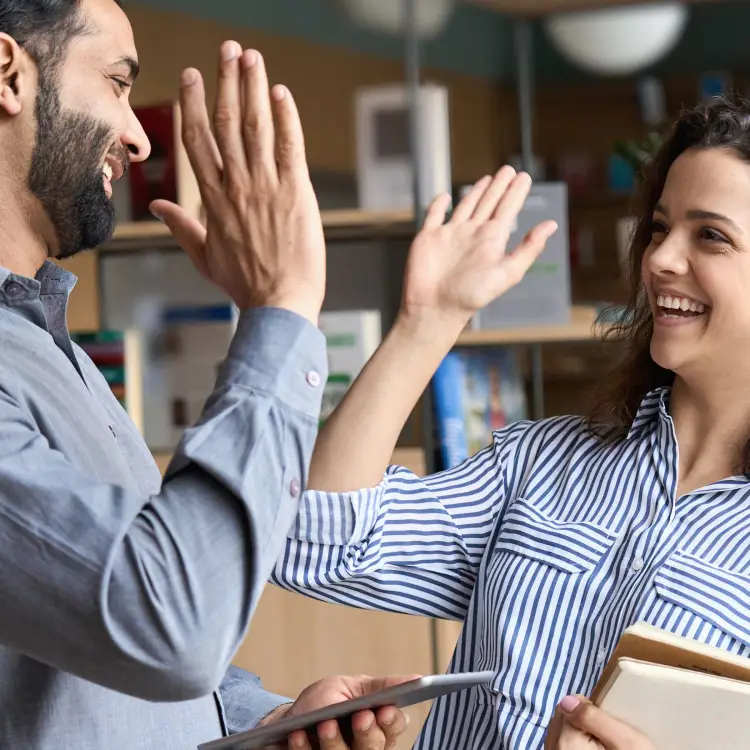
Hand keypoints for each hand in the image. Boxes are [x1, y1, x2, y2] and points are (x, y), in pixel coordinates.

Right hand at [151, 41, 324, 324]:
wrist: (279, 304)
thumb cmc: (245, 284)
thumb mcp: (204, 257)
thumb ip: (181, 227)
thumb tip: (159, 206)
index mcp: (212, 199)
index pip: (197, 140)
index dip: (193, 103)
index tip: (192, 75)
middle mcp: (236, 185)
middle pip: (225, 122)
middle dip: (226, 81)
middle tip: (227, 50)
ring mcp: (266, 187)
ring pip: (256, 127)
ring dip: (253, 87)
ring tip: (251, 57)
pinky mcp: (297, 193)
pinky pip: (290, 147)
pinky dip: (286, 118)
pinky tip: (281, 93)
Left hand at [260, 674, 416, 749]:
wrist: (286, 722)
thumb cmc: (324, 702)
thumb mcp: (351, 687)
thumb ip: (380, 687)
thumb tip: (418, 678)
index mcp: (377, 725)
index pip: (394, 726)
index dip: (391, 720)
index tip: (383, 710)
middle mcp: (364, 747)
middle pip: (376, 747)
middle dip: (368, 733)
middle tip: (360, 717)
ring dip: (335, 742)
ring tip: (324, 724)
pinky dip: (305, 747)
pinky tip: (299, 735)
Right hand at [400, 167, 557, 335]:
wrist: (435, 308)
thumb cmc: (471, 296)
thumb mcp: (507, 272)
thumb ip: (529, 248)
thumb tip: (552, 225)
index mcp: (491, 240)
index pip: (507, 209)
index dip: (516, 192)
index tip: (524, 177)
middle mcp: (472, 234)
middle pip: (489, 203)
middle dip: (499, 186)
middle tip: (509, 170)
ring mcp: (450, 235)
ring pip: (465, 206)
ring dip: (476, 192)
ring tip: (487, 179)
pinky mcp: (428, 238)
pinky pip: (434, 216)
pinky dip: (438, 205)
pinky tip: (444, 197)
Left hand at [544, 695, 654, 749]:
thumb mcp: (626, 740)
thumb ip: (594, 716)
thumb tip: (568, 700)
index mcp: (567, 742)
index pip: (567, 706)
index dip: (589, 712)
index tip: (606, 726)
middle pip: (560, 720)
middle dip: (580, 723)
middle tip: (605, 740)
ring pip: (559, 735)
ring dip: (576, 736)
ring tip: (601, 749)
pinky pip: (561, 748)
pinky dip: (573, 748)